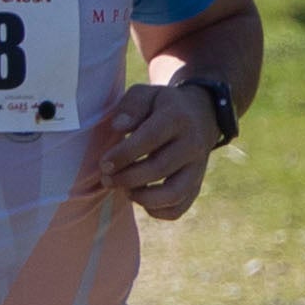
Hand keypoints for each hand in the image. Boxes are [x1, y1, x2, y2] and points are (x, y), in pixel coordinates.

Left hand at [88, 78, 223, 217]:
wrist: (200, 115)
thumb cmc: (162, 106)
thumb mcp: (147, 94)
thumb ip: (131, 106)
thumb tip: (118, 127)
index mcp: (177, 118)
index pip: (151, 139)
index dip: (125, 154)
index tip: (104, 163)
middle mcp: (192, 144)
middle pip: (159, 168)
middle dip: (127, 178)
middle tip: (107, 179)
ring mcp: (197, 167)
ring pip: (174, 193)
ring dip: (143, 198)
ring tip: (125, 190)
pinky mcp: (196, 185)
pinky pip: (179, 208)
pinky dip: (157, 211)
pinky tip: (140, 198)